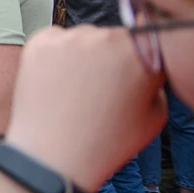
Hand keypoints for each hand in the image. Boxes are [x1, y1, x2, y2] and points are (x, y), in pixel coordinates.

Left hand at [3, 26, 165, 191]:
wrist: (53, 155)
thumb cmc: (104, 141)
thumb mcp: (154, 114)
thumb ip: (153, 80)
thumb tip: (141, 63)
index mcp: (139, 53)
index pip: (142, 42)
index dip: (133, 62)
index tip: (123, 79)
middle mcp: (104, 38)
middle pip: (109, 38)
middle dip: (107, 57)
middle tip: (98, 89)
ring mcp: (68, 38)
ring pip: (80, 38)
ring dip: (80, 54)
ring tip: (74, 90)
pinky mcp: (39, 42)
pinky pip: (53, 39)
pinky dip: (54, 54)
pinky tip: (55, 81)